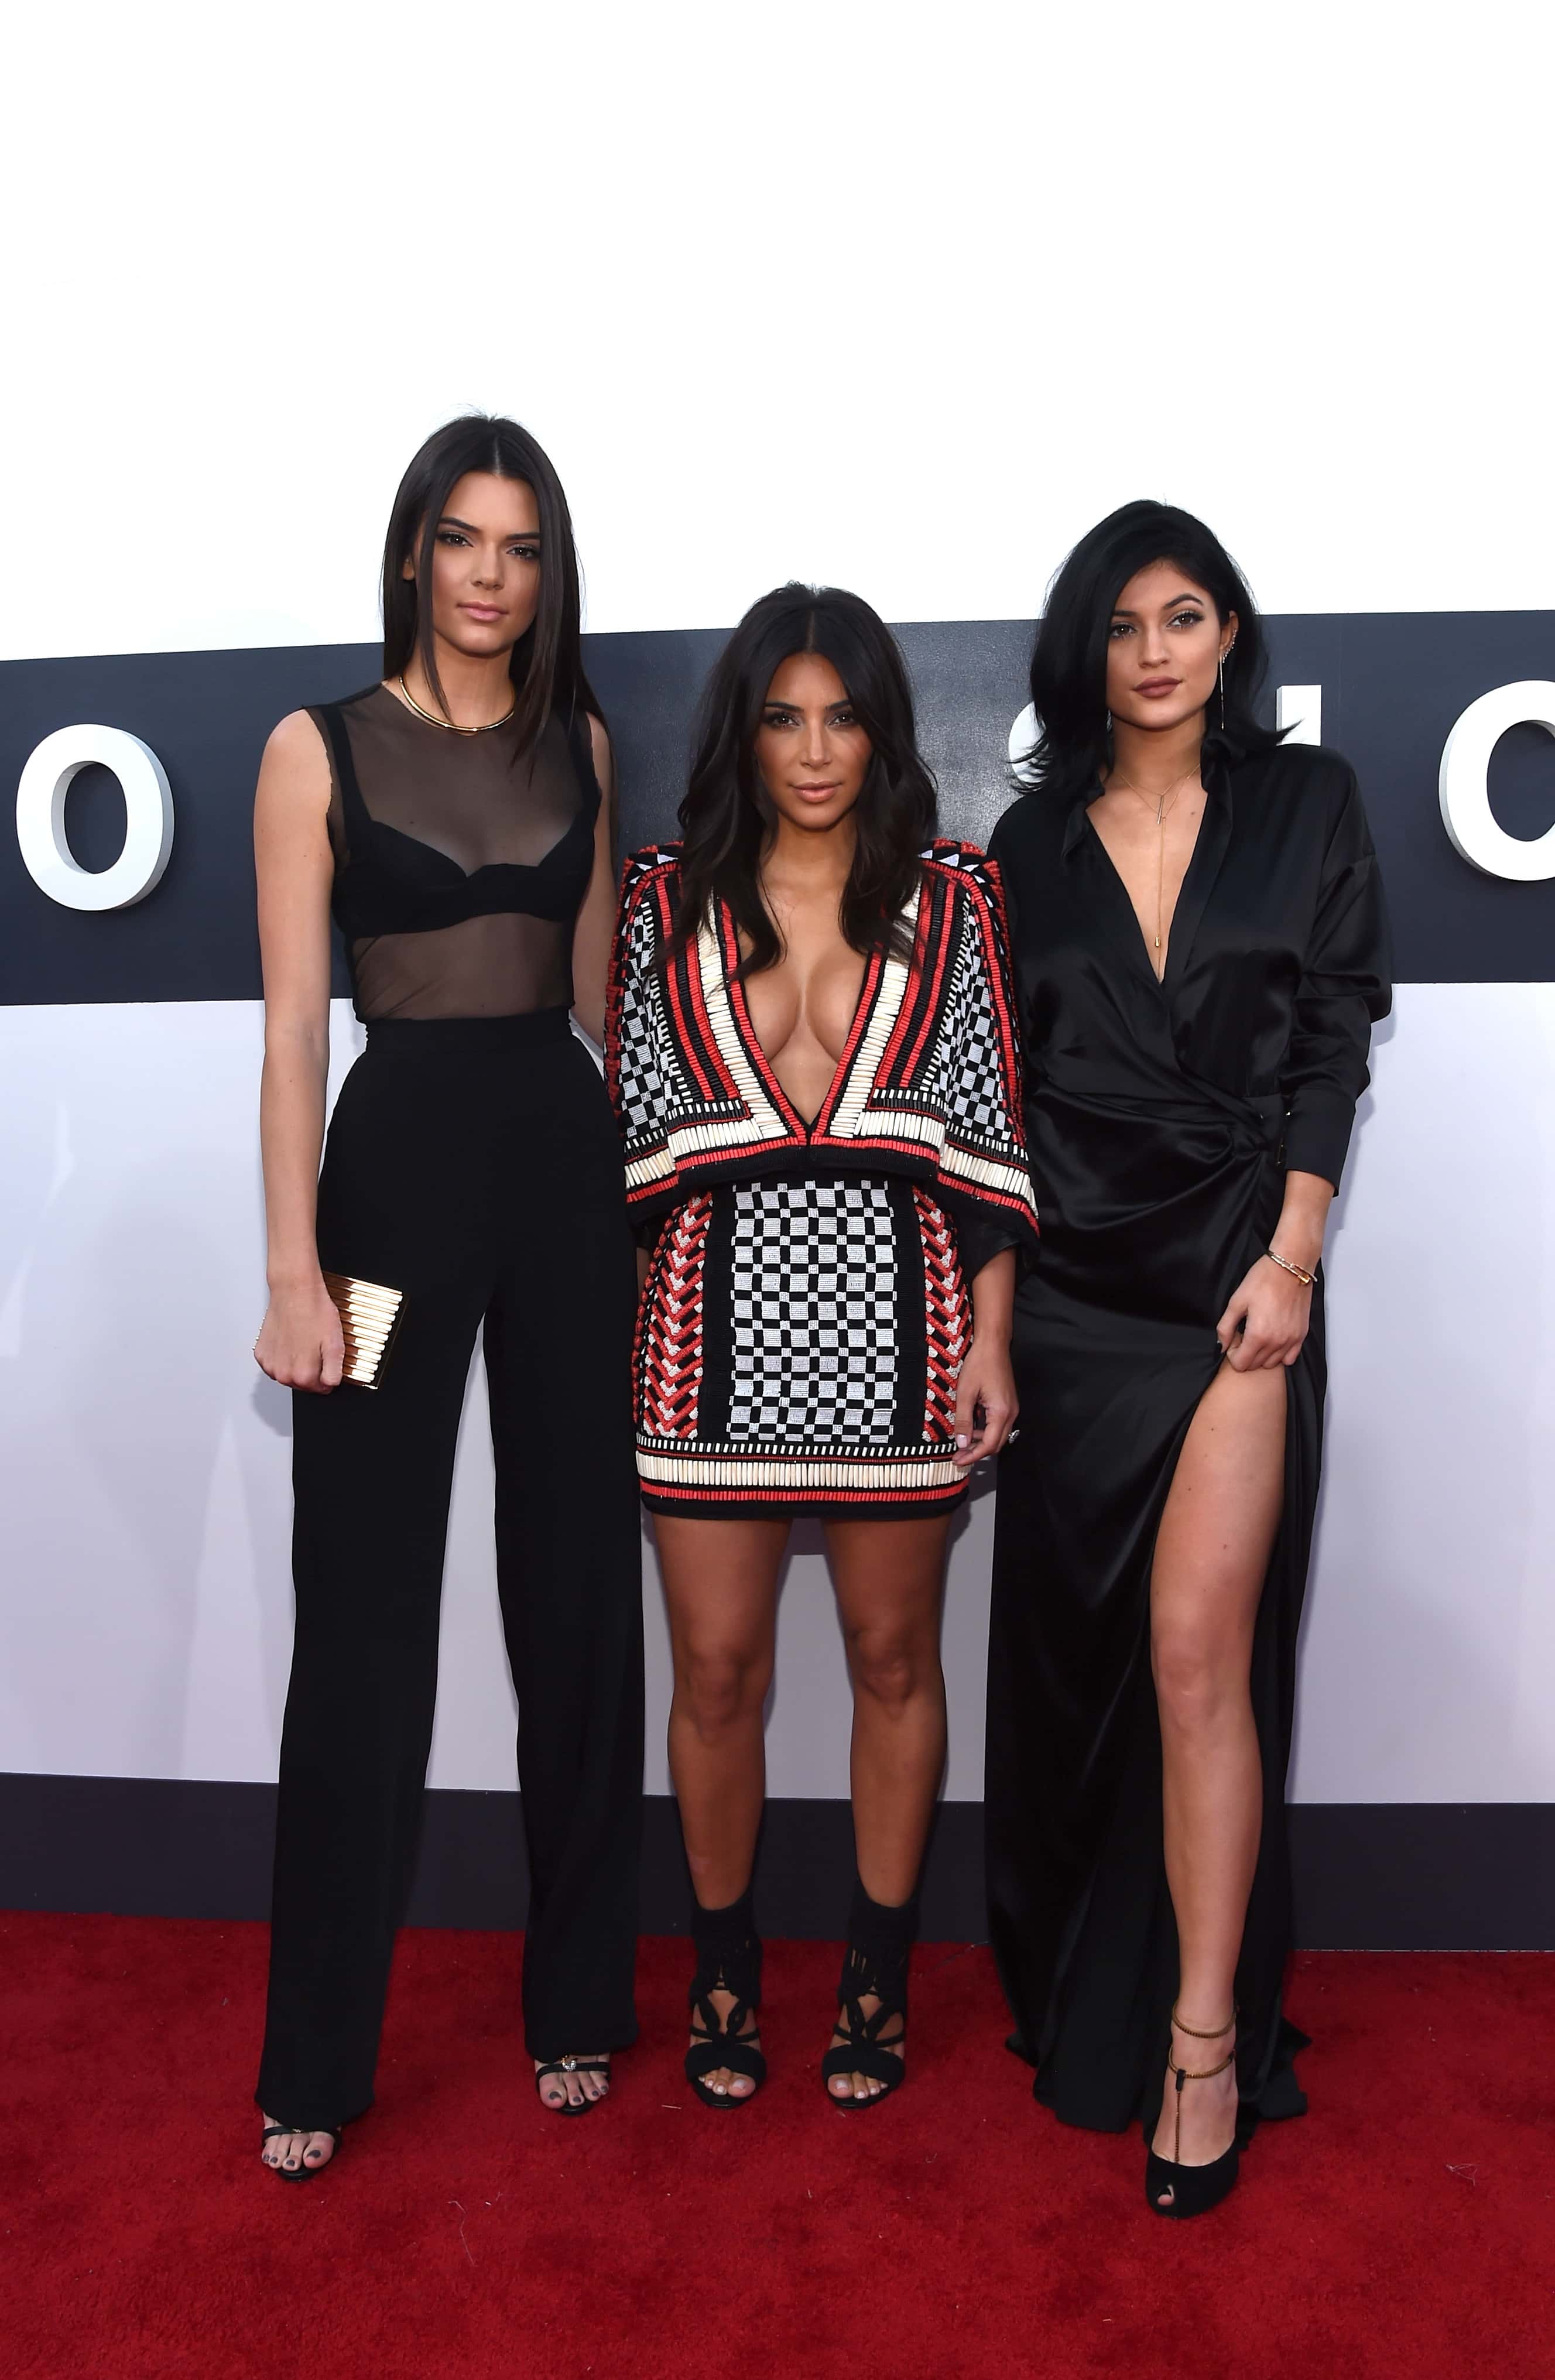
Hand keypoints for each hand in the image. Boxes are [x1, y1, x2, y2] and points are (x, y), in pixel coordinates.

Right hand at [254, 1278, 344, 1392]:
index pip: (321, 1388)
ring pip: (288, 1375)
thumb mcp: (336, 1344)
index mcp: (303, 1375)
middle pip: (303, 1384)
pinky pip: (275, 1363)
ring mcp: (269, 1364)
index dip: (328, 1375)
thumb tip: (331, 1384)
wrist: (295, 1291)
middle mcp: (283, 1373)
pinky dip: (283, 1357)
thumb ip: (335, 1372)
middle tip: (317, 1349)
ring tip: (304, 1343)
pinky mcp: (261, 1353)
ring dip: (297, 1365)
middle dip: (313, 1371)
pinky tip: (291, 1341)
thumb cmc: (314, 1312)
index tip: (328, 1361)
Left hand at [951, 1336, 1018, 1467]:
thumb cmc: (979, 1364)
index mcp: (1001, 1412)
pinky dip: (986, 1431)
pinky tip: (972, 1428)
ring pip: (998, 1435)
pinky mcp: (1008, 1404)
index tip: (958, 1460)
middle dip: (977, 1453)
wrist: (993, 1345)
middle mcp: (1010, 1413)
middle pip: (996, 1444)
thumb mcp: (965, 1393)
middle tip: (959, 1456)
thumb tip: (962, 1443)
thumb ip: (963, 1420)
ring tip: (962, 1443)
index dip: (973, 1455)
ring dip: (981, 1442)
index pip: (989, 1445)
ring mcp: (1011, 1408)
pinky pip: (998, 1425)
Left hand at [1214, 1256, 1311, 1370]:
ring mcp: (1291, 1340)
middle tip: (1243, 1333)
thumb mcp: (1236, 1302)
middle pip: (1255, 1365)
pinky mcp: (1301, 1335)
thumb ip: (1225, 1328)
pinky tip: (1273, 1339)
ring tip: (1258, 1335)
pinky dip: (1279, 1354)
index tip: (1233, 1338)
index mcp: (1258, 1335)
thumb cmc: (1263, 1280)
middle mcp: (1276, 1342)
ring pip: (1271, 1363)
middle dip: (1245, 1353)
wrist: (1290, 1267)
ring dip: (1261, 1355)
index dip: (1232, 1354)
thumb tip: (1221, 1346)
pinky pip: (1290, 1358)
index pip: (1241, 1364)